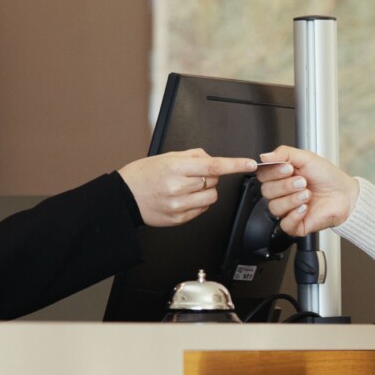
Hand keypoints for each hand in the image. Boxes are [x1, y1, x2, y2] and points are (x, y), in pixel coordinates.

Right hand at [119, 149, 256, 227]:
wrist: (124, 197)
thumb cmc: (143, 175)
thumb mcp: (166, 157)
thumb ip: (193, 156)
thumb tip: (212, 159)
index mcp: (176, 168)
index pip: (214, 166)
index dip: (235, 164)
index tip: (249, 163)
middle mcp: (178, 187)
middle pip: (214, 181)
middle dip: (210, 176)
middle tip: (192, 175)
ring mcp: (179, 205)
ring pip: (211, 197)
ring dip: (206, 190)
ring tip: (187, 188)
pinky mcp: (179, 219)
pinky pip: (202, 209)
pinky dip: (198, 202)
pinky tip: (183, 198)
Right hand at [256, 145, 358, 237]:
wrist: (345, 194)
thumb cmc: (328, 177)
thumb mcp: (306, 158)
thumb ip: (283, 153)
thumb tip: (264, 156)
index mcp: (281, 177)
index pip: (263, 175)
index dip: (273, 172)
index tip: (289, 168)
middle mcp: (282, 193)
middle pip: (267, 191)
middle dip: (285, 185)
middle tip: (302, 182)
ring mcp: (287, 210)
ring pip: (274, 207)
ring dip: (292, 199)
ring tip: (308, 194)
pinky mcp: (295, 225)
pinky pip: (285, 223)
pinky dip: (295, 214)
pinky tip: (305, 208)